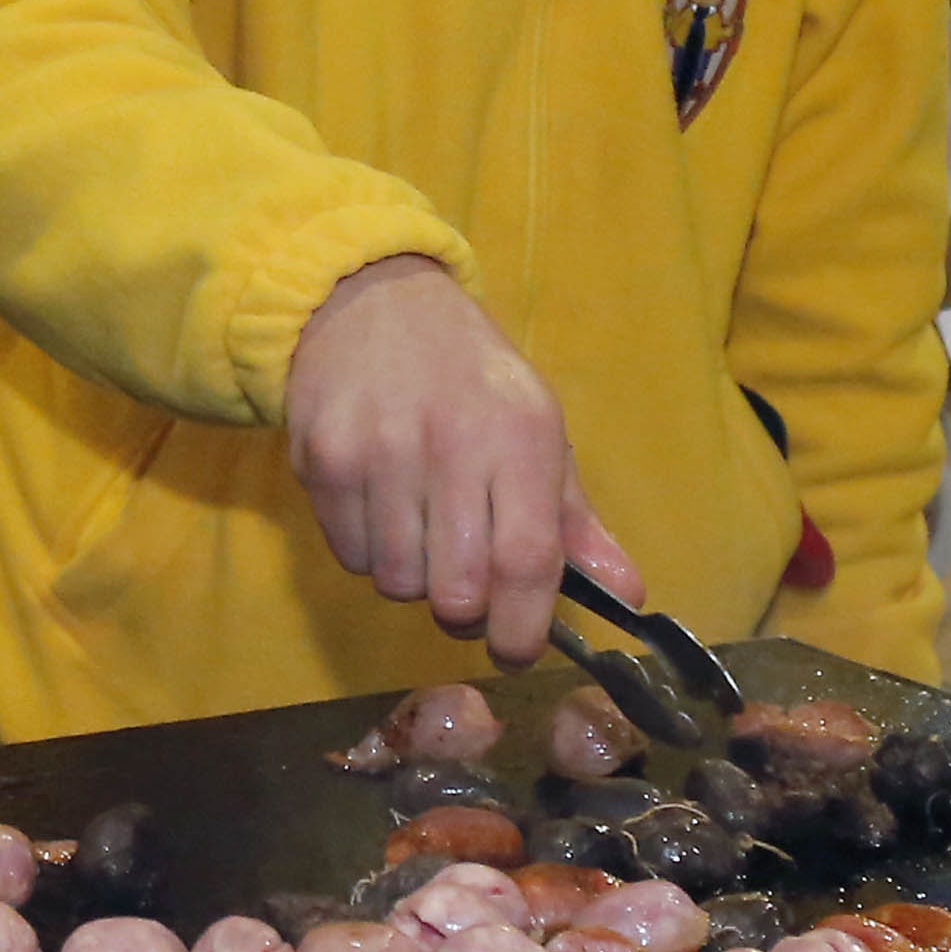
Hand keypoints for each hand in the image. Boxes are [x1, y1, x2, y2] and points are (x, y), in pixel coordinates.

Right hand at [283, 257, 638, 659]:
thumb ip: (576, 523)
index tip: (517, 649)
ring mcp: (378, 453)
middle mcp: (449, 444)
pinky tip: (382, 505)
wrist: (370, 301)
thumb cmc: (470, 376)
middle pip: (456, 590)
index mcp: (519, 436)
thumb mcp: (538, 431)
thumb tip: (629, 597)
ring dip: (415, 578)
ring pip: (397, 582)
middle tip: (466, 585)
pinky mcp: (322, 461)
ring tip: (422, 529)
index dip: (524, 626)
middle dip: (465, 611)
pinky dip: (370, 552)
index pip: (526, 560)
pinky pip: (351, 557)